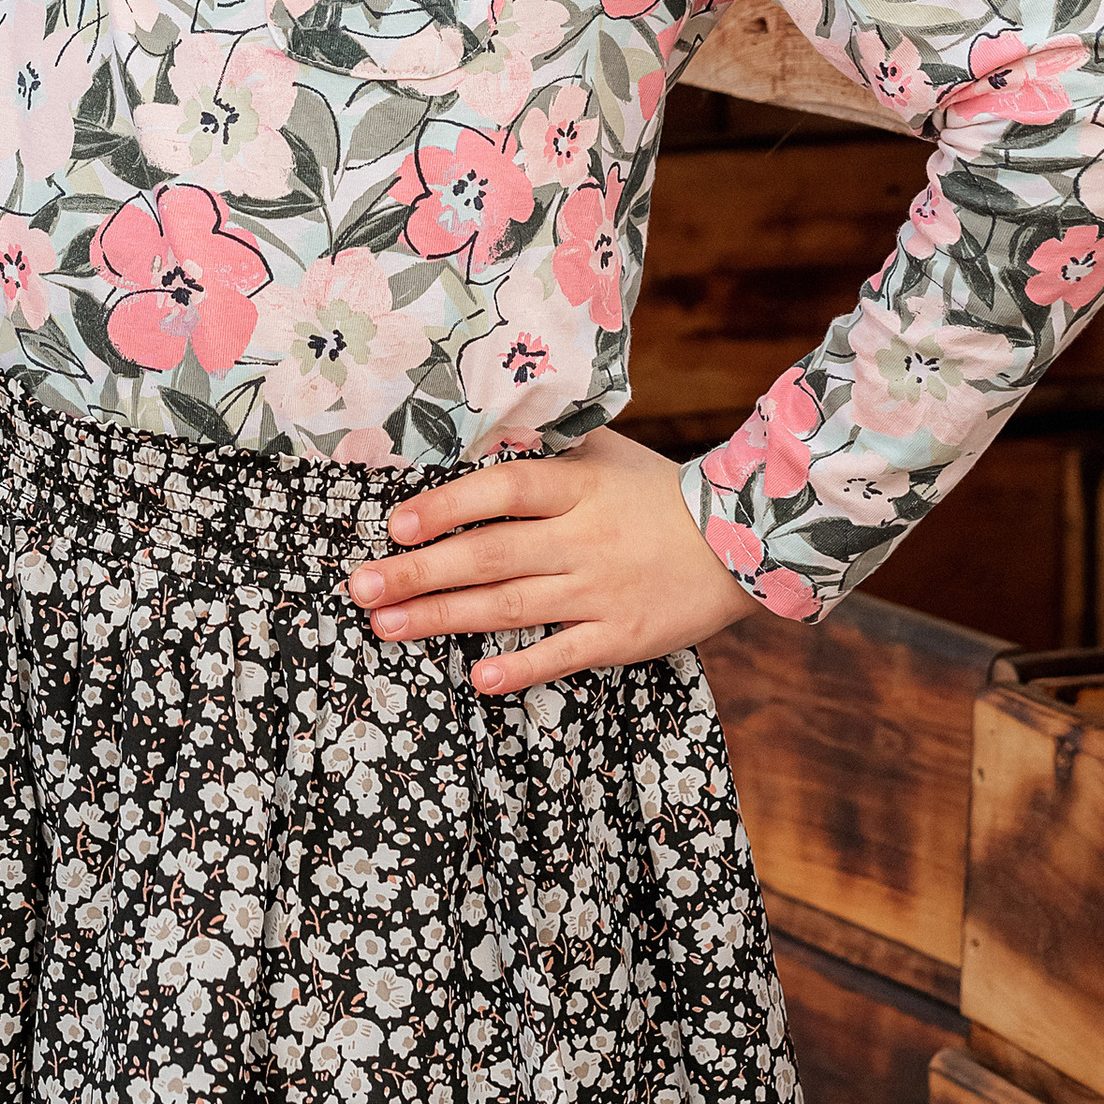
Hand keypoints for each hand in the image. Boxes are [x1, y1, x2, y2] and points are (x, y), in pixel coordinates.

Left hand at [344, 422, 761, 697]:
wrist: (742, 543)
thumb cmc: (658, 492)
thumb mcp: (606, 451)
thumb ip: (548, 443)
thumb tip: (483, 427)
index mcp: (578, 487)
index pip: (502, 491)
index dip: (448, 507)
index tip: (396, 522)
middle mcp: (583, 539)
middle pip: (490, 556)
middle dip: (420, 572)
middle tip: (362, 587)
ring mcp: (602, 590)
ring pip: (511, 607)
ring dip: (444, 617)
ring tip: (387, 626)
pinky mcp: (622, 636)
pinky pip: (563, 654)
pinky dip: (521, 666)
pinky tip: (478, 677)